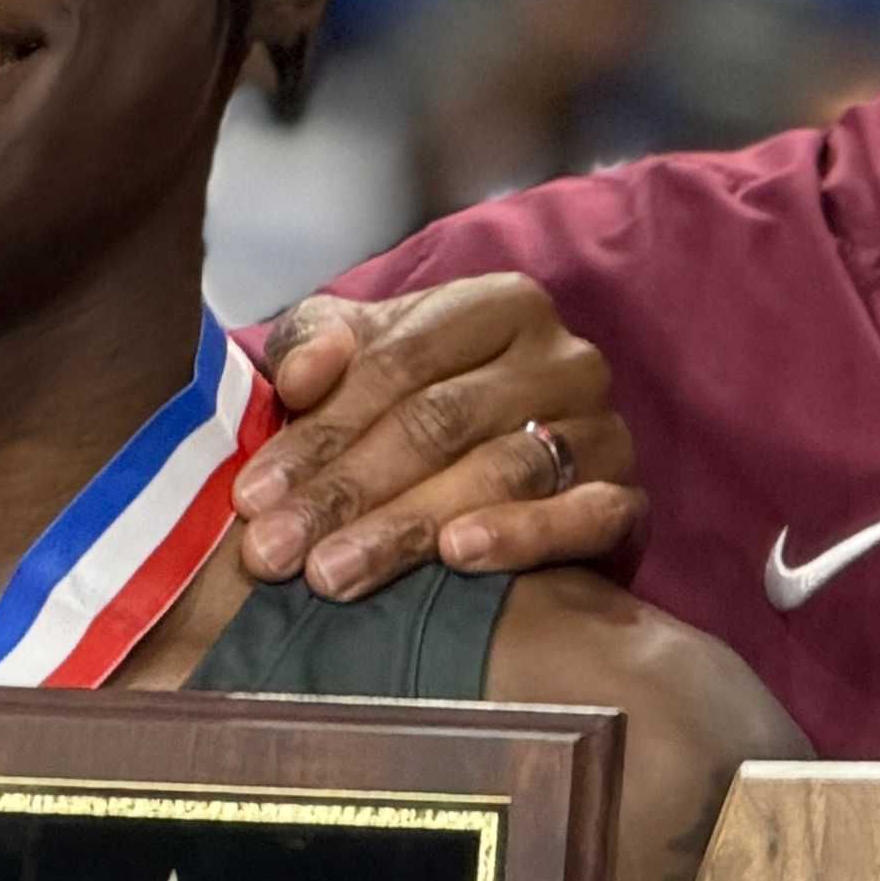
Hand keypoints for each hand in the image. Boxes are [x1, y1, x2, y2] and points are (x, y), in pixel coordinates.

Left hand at [235, 273, 643, 595]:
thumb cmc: (423, 408)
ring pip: (498, 474)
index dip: (318, 431)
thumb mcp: (360, 358)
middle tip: (274, 553)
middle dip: (346, 491)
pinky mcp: (627, 498)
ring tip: (333, 575)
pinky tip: (459, 556)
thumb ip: (314, 348)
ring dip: (407, 528)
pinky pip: (582, 517)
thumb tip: (300, 376)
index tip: (252, 495)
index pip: (397, 364)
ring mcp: (603, 428)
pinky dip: (522, 536)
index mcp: (499, 305)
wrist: (520, 473)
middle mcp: (564, 358)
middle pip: (440, 423)